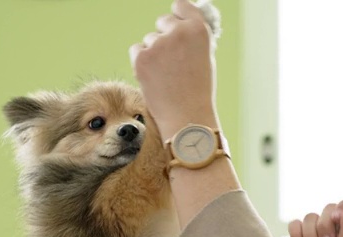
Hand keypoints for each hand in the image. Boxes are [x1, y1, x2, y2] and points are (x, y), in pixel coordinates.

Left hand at [130, 0, 218, 140]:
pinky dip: (142, 62)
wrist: (188, 119)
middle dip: (165, 37)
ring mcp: (158, 44)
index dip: (177, 16)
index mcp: (199, 29)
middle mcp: (179, 32)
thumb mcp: (205, 58)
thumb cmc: (199, 91)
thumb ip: (193, 38)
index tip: (176, 26)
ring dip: (154, 53)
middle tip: (172, 61)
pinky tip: (154, 78)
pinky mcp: (141, 58)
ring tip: (167, 76)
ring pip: (150, 39)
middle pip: (163, 21)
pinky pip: (136, 50)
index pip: (181, 5)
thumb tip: (181, 23)